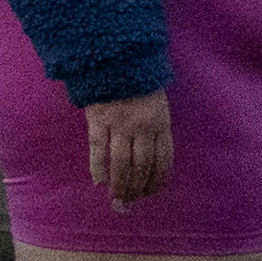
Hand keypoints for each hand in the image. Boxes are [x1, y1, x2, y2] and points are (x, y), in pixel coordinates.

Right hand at [84, 90, 172, 207]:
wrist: (115, 58)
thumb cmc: (137, 84)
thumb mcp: (157, 106)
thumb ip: (156, 130)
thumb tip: (150, 160)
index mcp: (161, 124)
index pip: (163, 162)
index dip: (156, 182)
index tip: (148, 194)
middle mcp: (143, 127)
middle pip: (142, 166)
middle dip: (136, 188)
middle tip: (129, 202)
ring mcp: (120, 123)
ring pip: (122, 162)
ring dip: (120, 184)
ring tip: (115, 198)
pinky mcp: (98, 118)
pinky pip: (98, 147)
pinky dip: (98, 166)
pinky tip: (98, 180)